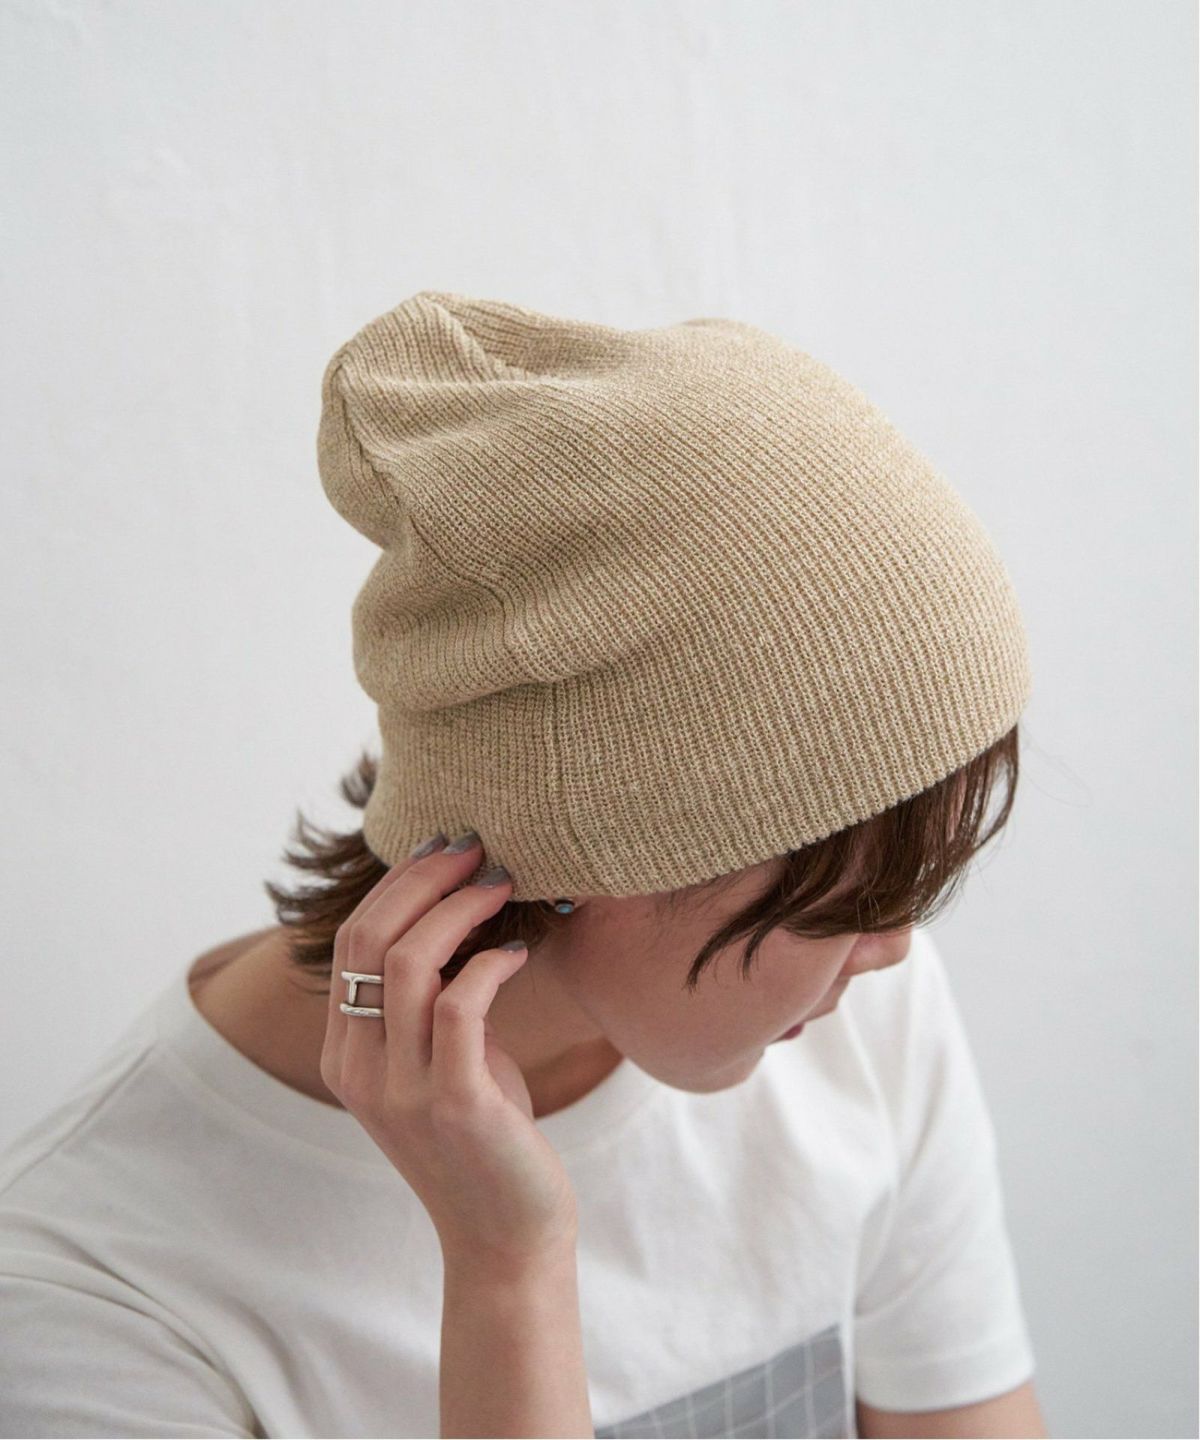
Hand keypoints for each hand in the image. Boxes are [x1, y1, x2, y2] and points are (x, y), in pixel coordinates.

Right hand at [320, 834, 578, 1270]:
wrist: (504, 1234)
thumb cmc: (484, 1136)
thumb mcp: (440, 1061)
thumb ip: (430, 1002)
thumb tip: (461, 916)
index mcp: (345, 1053)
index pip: (351, 941)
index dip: (397, 884)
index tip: (443, 848)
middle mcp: (358, 1067)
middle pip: (369, 938)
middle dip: (424, 878)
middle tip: (476, 847)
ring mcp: (401, 1088)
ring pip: (410, 961)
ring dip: (461, 908)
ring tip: (503, 883)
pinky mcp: (453, 1102)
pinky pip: (461, 1003)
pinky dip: (491, 964)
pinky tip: (519, 954)